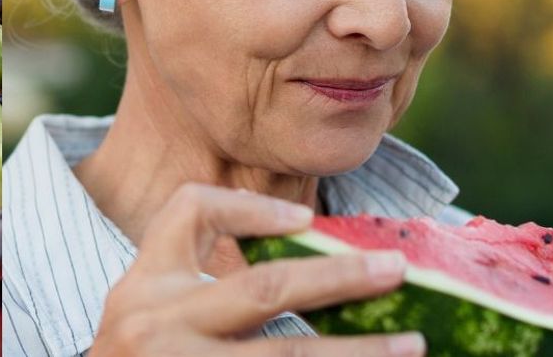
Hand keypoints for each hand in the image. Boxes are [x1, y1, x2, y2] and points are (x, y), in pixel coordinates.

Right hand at [89, 183, 425, 355]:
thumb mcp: (141, 308)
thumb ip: (189, 278)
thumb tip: (297, 242)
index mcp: (145, 286)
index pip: (191, 214)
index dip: (252, 209)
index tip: (306, 219)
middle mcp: (160, 326)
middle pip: (264, 290)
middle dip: (337, 277)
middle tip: (395, 269)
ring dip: (355, 354)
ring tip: (411, 345)